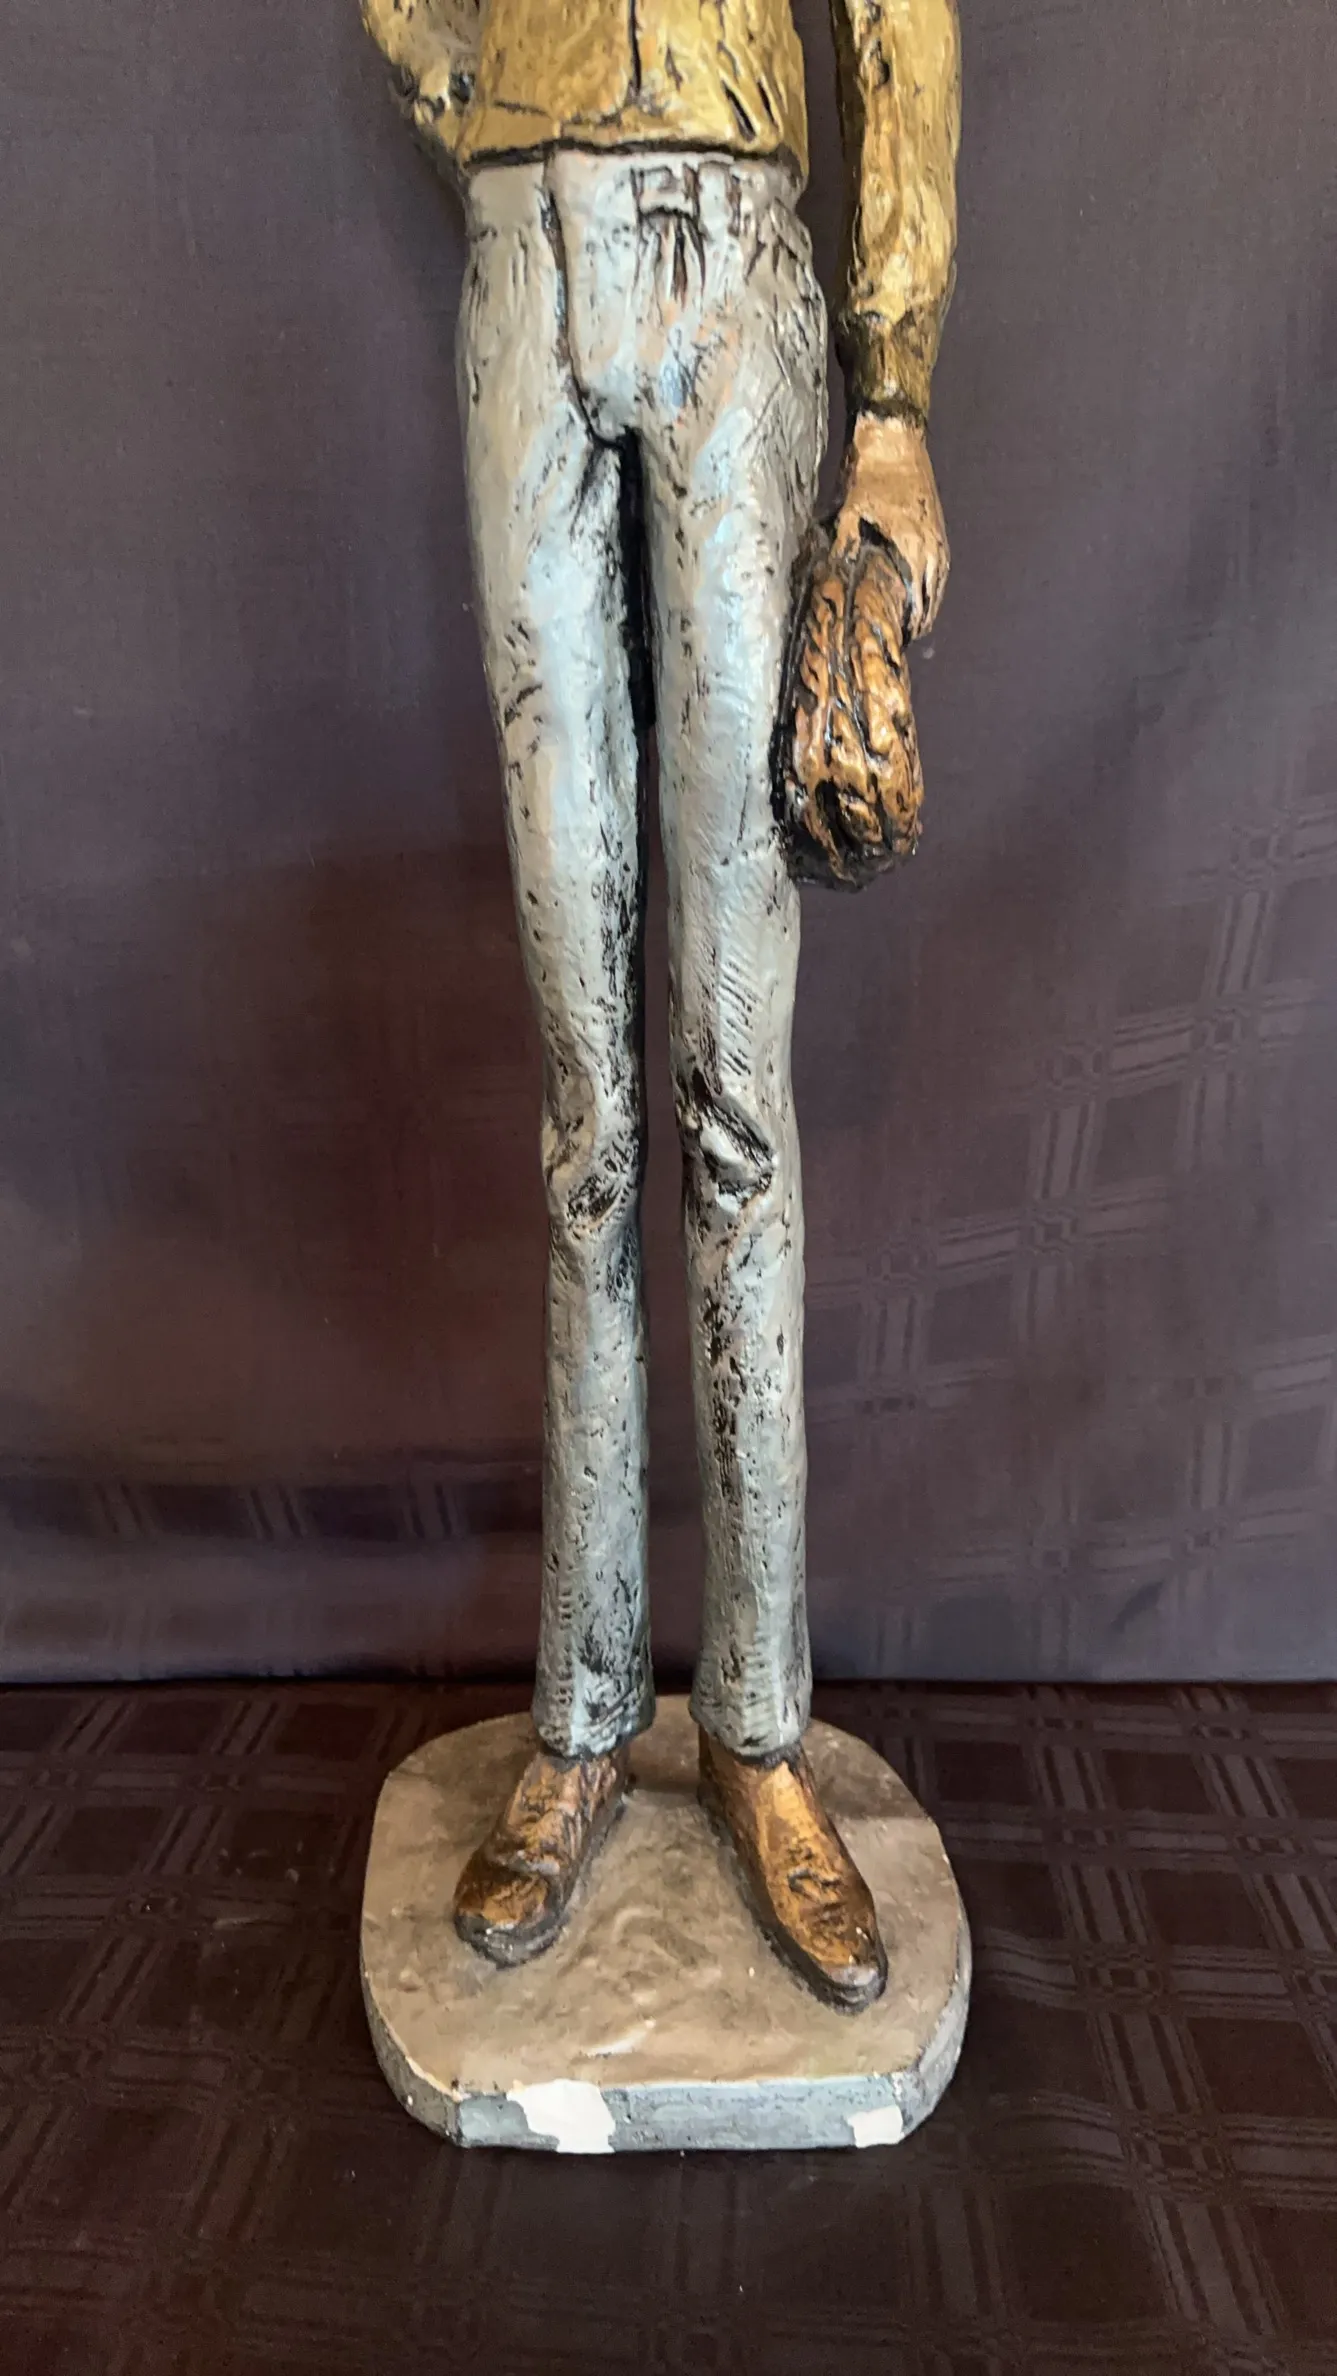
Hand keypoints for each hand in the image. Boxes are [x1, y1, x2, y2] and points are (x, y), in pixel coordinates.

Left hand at [831, 412, 948, 639]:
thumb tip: (827, 580)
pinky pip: (938, 569)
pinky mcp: (937, 527)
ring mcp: (938, 537)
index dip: (906, 630)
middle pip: (931, 603)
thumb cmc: (869, 474)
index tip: (891, 644)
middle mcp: (933, 548)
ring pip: (937, 588)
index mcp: (913, 549)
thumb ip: (842, 550)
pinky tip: (915, 592)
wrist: (893, 436)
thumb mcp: (847, 515)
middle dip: (916, 624)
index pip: (918, 607)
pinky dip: (929, 587)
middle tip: (895, 640)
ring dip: (924, 607)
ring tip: (906, 625)